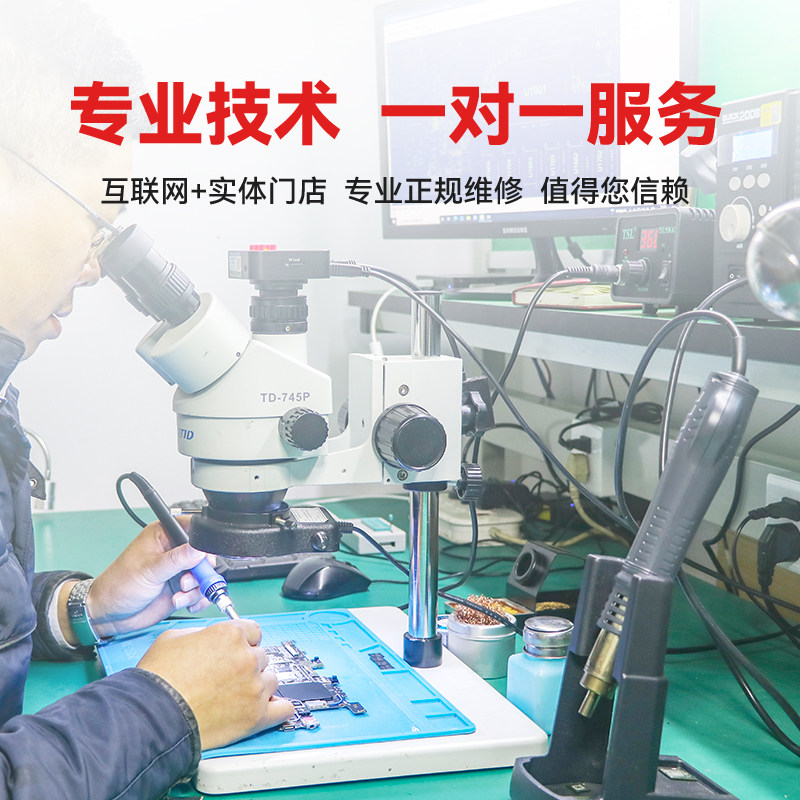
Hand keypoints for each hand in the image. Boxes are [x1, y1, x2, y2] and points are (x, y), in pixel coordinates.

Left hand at [86, 518, 215, 637]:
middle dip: (201, 571)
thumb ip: (176, 560)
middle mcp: (173, 551)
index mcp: (163, 536)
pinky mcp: (181, 588)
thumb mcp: (149, 571)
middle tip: (188, 581)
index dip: (203, 542)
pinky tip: (182, 602)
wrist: (109, 614)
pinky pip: (200, 592)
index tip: (204, 558)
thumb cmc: (118, 585)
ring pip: (204, 575)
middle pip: (204, 555)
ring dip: (196, 588)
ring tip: (179, 594)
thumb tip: (200, 549)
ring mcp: (178, 571)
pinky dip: (196, 599)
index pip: (192, 529)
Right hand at [137, 619, 294, 749]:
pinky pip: (283, 709)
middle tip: (227, 676)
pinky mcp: (255, 716)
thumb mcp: (174, 637)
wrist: (152, 717)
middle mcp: (247, 658)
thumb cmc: (158, 680)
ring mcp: (254, 687)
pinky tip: (270, 707)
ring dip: (258, 685)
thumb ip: (202, 633)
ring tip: (236, 695)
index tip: (238, 649)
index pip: (253, 631)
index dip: (243, 641)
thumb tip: (210, 638)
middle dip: (246, 664)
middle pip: (260, 656)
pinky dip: (278, 708)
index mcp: (230, 634)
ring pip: (271, 680)